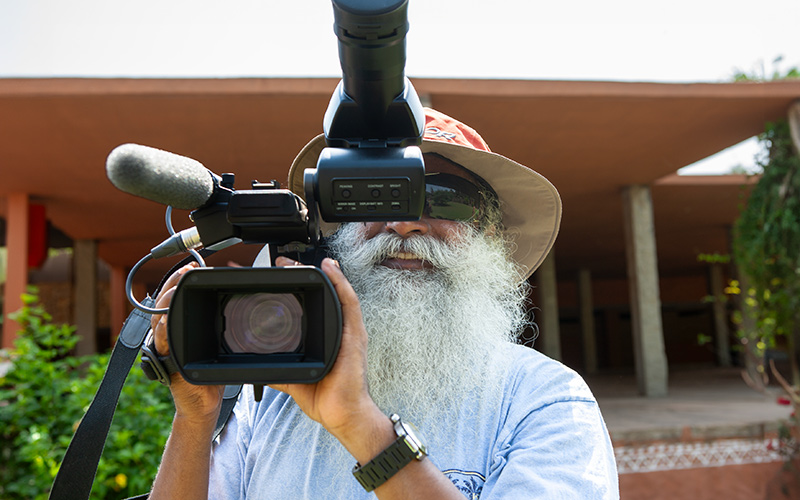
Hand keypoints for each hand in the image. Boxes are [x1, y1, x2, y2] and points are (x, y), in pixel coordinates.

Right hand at [151, 263, 223, 425]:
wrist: (205, 404)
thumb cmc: (209, 374)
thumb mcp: (215, 343)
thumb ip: (218, 324)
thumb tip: (236, 303)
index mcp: (179, 329)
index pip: (173, 298)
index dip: (178, 280)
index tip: (190, 265)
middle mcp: (168, 337)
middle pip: (162, 305)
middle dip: (171, 285)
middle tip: (183, 272)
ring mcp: (167, 350)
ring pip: (159, 321)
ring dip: (166, 303)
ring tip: (175, 289)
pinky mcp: (169, 364)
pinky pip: (164, 345)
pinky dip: (164, 332)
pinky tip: (167, 322)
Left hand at [270, 257, 386, 446]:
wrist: (342, 415)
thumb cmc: (327, 400)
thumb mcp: (296, 381)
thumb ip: (281, 372)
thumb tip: (260, 371)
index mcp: (325, 339)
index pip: (311, 308)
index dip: (296, 289)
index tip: (276, 278)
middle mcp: (337, 331)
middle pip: (323, 295)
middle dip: (304, 275)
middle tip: (282, 263)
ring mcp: (347, 331)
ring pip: (336, 292)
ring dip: (320, 274)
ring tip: (301, 261)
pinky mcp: (354, 334)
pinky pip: (349, 302)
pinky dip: (340, 282)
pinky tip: (330, 268)